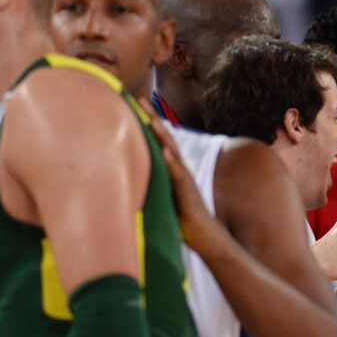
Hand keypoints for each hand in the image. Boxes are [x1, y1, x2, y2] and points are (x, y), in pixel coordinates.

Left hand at [143, 103, 227, 257]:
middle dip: (152, 118)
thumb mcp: (163, 199)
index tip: (134, 104)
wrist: (207, 237)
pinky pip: (179, 176)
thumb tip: (129, 184)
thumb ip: (152, 187)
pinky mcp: (188, 194)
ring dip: (162, 134)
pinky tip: (164, 151)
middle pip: (165, 139)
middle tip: (139, 99)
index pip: (158, 141)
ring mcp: (185, 180)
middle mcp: (179, 170)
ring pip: (172, 152)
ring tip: (152, 119)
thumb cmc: (184, 220)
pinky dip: (172, 163)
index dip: (148, 123)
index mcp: (172, 170)